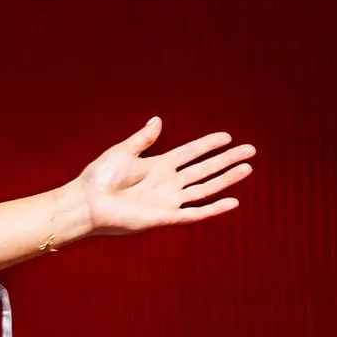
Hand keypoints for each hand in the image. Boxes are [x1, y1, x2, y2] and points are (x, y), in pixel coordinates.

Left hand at [72, 117, 253, 236]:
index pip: (190, 153)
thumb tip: (157, 119)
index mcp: (158, 166)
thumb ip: (143, 138)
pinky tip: (232, 201)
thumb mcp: (122, 151)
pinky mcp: (165, 217)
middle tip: (250, 150)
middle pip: (204, 169)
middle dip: (226, 160)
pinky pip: (194, 213)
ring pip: (205, 188)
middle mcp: (167, 183)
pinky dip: (213, 209)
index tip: (227, 137)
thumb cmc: (98, 178)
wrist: (87, 203)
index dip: (208, 145)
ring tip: (247, 168)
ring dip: (226, 179)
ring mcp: (168, 201)